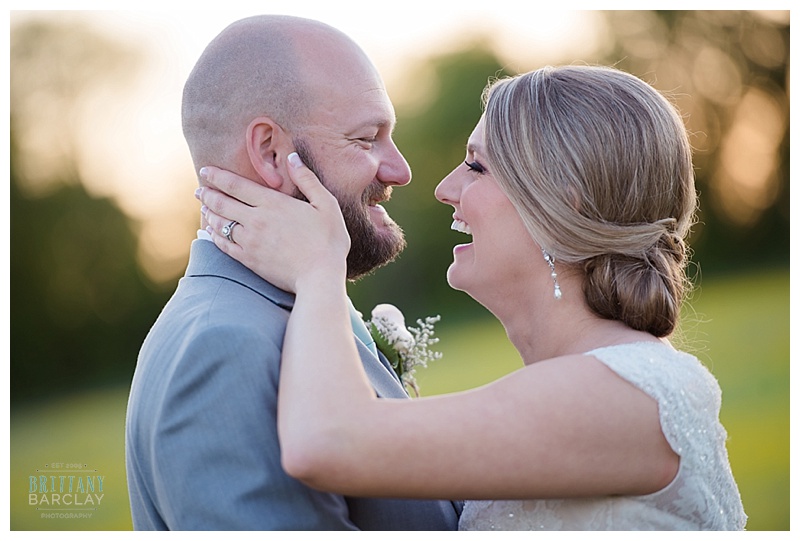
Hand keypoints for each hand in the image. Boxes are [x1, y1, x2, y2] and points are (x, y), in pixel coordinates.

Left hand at [197, 153, 349, 291]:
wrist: (320, 277)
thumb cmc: (328, 241)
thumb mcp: (326, 204)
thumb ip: (307, 179)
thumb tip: (293, 156)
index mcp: (273, 203)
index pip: (236, 185)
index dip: (217, 177)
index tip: (206, 171)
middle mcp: (256, 220)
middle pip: (222, 203)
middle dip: (208, 194)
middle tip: (199, 190)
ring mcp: (250, 241)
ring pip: (220, 223)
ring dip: (209, 213)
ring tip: (204, 207)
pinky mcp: (249, 260)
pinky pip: (224, 245)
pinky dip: (214, 235)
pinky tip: (211, 232)